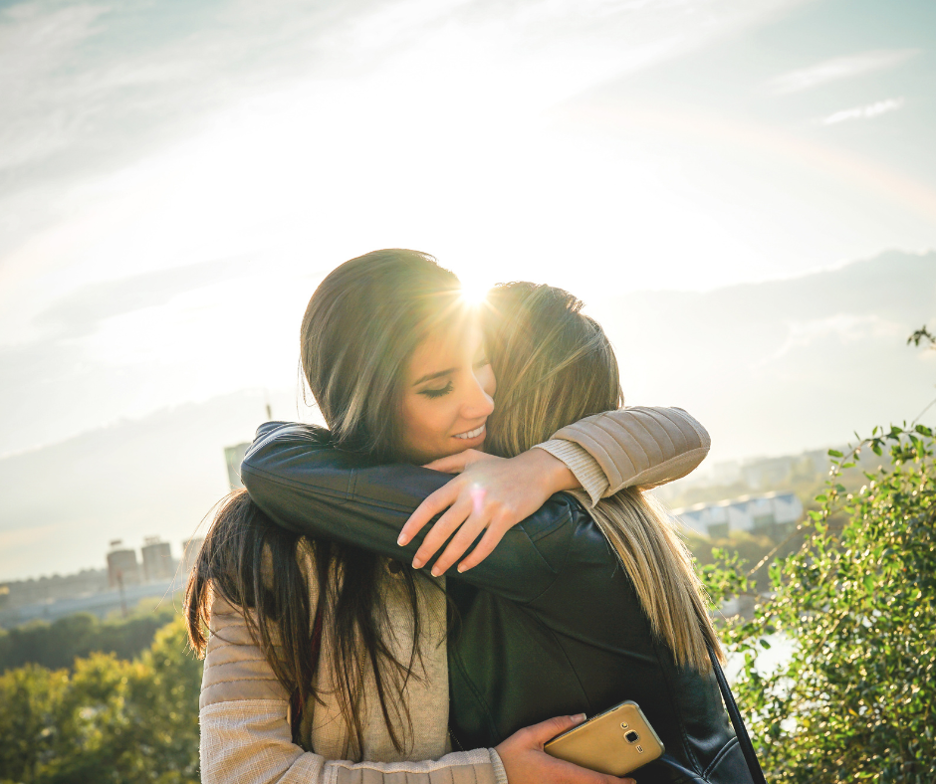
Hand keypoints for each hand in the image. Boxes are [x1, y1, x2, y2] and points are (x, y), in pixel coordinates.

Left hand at [397, 448, 577, 575]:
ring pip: (463, 540)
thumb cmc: (500, 466)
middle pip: (443, 527)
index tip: (402, 540)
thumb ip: (443, 463)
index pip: (430, 504)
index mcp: (461, 481)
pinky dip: (473, 559)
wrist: (536, 470)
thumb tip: (418, 470)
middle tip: (416, 563)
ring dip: (447, 559)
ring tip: (436, 570)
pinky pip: (486, 545)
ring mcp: (490, 508)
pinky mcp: (507, 518)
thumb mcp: (470, 458)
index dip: (414, 524)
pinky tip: (463, 567)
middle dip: (427, 548)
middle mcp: (473, 495)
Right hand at [495, 714, 636, 783]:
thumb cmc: (508, 757)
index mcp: (559, 772)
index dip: (616, 782)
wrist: (491, 777)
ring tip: (606, 781)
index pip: (595, 780)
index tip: (629, 780)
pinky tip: (582, 781)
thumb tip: (579, 717)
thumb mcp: (531, 734)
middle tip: (623, 782)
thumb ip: (557, 724)